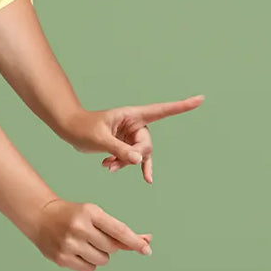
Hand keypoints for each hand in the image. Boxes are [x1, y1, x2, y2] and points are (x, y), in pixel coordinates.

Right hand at [28, 199, 151, 270]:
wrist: (41, 216)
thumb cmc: (74, 215)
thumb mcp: (95, 215)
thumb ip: (118, 230)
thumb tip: (146, 242)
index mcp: (90, 213)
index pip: (118, 230)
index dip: (134, 241)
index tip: (147, 249)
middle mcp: (79, 228)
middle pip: (112, 249)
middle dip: (109, 246)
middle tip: (94, 237)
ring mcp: (69, 245)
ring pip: (102, 261)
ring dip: (99, 255)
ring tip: (84, 244)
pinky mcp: (62, 259)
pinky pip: (89, 269)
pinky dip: (88, 263)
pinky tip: (77, 252)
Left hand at [62, 96, 203, 182]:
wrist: (70, 129)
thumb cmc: (82, 128)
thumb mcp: (99, 140)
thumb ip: (119, 150)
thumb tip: (138, 161)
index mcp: (132, 114)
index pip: (162, 110)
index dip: (182, 106)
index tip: (200, 99)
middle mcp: (135, 123)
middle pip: (147, 144)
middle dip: (135, 156)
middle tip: (116, 163)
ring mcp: (131, 134)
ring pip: (139, 155)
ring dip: (126, 163)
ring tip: (108, 166)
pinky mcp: (125, 144)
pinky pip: (133, 159)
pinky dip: (127, 165)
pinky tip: (119, 172)